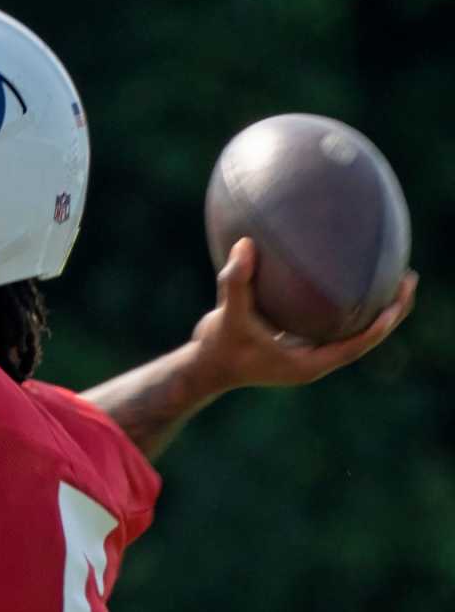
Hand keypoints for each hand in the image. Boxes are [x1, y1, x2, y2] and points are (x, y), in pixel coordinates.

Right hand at [192, 238, 416, 389]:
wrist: (203, 367)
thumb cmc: (218, 347)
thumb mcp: (227, 315)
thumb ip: (236, 282)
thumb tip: (244, 244)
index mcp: (307, 363)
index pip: (355, 346)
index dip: (379, 326)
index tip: (397, 303)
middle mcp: (313, 359)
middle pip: (363, 338)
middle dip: (390, 312)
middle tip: (408, 279)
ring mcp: (307, 352)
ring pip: (352, 332)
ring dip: (375, 309)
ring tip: (393, 278)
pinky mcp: (298, 344)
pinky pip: (333, 326)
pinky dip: (348, 307)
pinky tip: (351, 281)